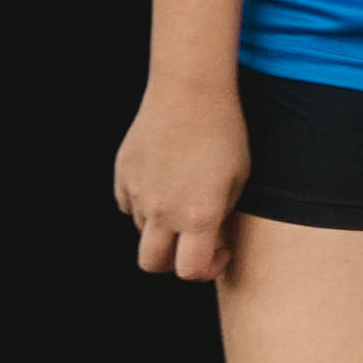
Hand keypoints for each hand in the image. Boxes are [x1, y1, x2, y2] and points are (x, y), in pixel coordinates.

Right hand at [115, 77, 249, 283]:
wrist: (191, 91)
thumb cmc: (226, 133)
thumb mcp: (239, 178)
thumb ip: (220, 215)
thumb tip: (206, 237)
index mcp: (198, 215)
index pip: (190, 270)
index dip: (207, 270)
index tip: (221, 253)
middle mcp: (162, 210)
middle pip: (151, 263)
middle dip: (171, 263)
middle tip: (191, 245)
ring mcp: (137, 193)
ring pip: (141, 230)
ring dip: (159, 227)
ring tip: (182, 197)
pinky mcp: (122, 175)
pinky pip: (127, 203)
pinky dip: (142, 203)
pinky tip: (164, 180)